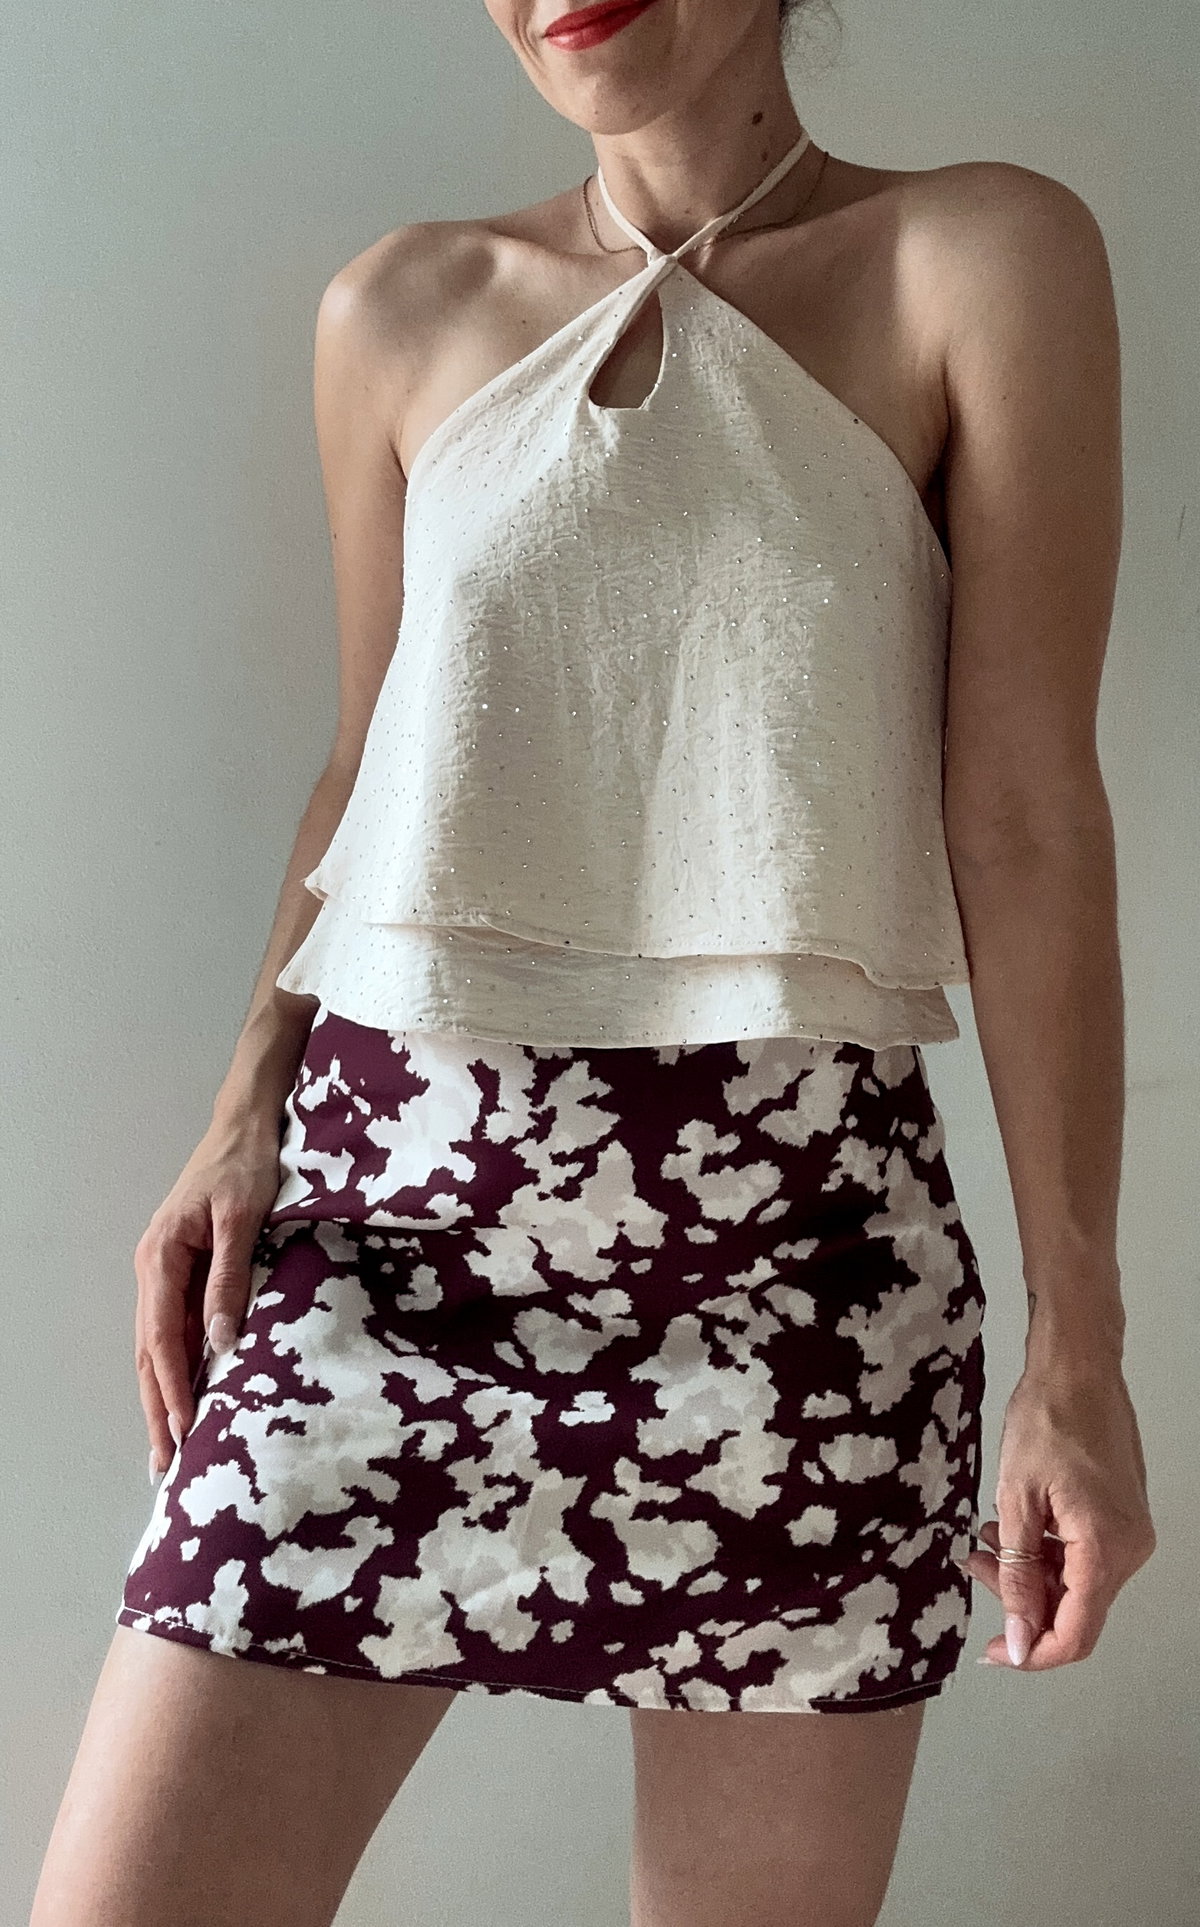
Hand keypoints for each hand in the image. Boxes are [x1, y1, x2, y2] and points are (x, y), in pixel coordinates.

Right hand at [133, 1112, 283, 1480]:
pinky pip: (175, 1328)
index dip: (172, 1387)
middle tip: (164, 1464)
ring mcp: (165, 1271)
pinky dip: (177, 1366)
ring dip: (163, 1395)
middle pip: (149, 1352)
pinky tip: (186, 1396)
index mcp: (161, 1256)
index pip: (161, 1337)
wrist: (245, 1126)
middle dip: (156, 1408)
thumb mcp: (243, 1219)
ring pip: (158, 1345)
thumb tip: (220, 1343)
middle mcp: (153, 1269)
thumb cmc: (245, 1165)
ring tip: (169, 1446)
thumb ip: (230, 1279)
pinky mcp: (185, 1271)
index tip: (183, 1429)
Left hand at [960, 1362, 1155, 1670]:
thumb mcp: (1016, 1500)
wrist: (1077, 1369)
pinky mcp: (1122, 1517)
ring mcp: (1130, 1532)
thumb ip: (1017, 1575)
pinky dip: (1047, 1551)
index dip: (1032, 1652)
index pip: (1075, 1634)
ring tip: (986, 1537)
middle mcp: (1129, 1549)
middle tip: (975, 1564)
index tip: (993, 1652)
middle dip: (1020, 1599)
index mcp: (1106, 1548)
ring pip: (1076, 1582)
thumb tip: (1018, 1640)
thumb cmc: (1047, 1420)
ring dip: (1029, 1571)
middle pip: (1074, 1608)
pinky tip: (1013, 1526)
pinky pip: (1084, 1556)